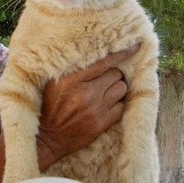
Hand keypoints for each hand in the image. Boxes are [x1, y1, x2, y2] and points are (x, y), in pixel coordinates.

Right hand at [35, 44, 138, 169]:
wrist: (48, 137)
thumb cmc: (50, 106)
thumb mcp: (54, 83)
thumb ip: (73, 69)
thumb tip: (95, 54)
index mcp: (70, 80)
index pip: (103, 62)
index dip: (121, 53)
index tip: (136, 46)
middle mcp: (85, 93)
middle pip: (116, 74)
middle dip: (113, 75)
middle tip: (106, 79)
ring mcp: (95, 109)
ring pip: (122, 89)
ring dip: (117, 88)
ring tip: (108, 91)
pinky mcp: (101, 123)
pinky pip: (121, 107)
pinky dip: (118, 104)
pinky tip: (109, 104)